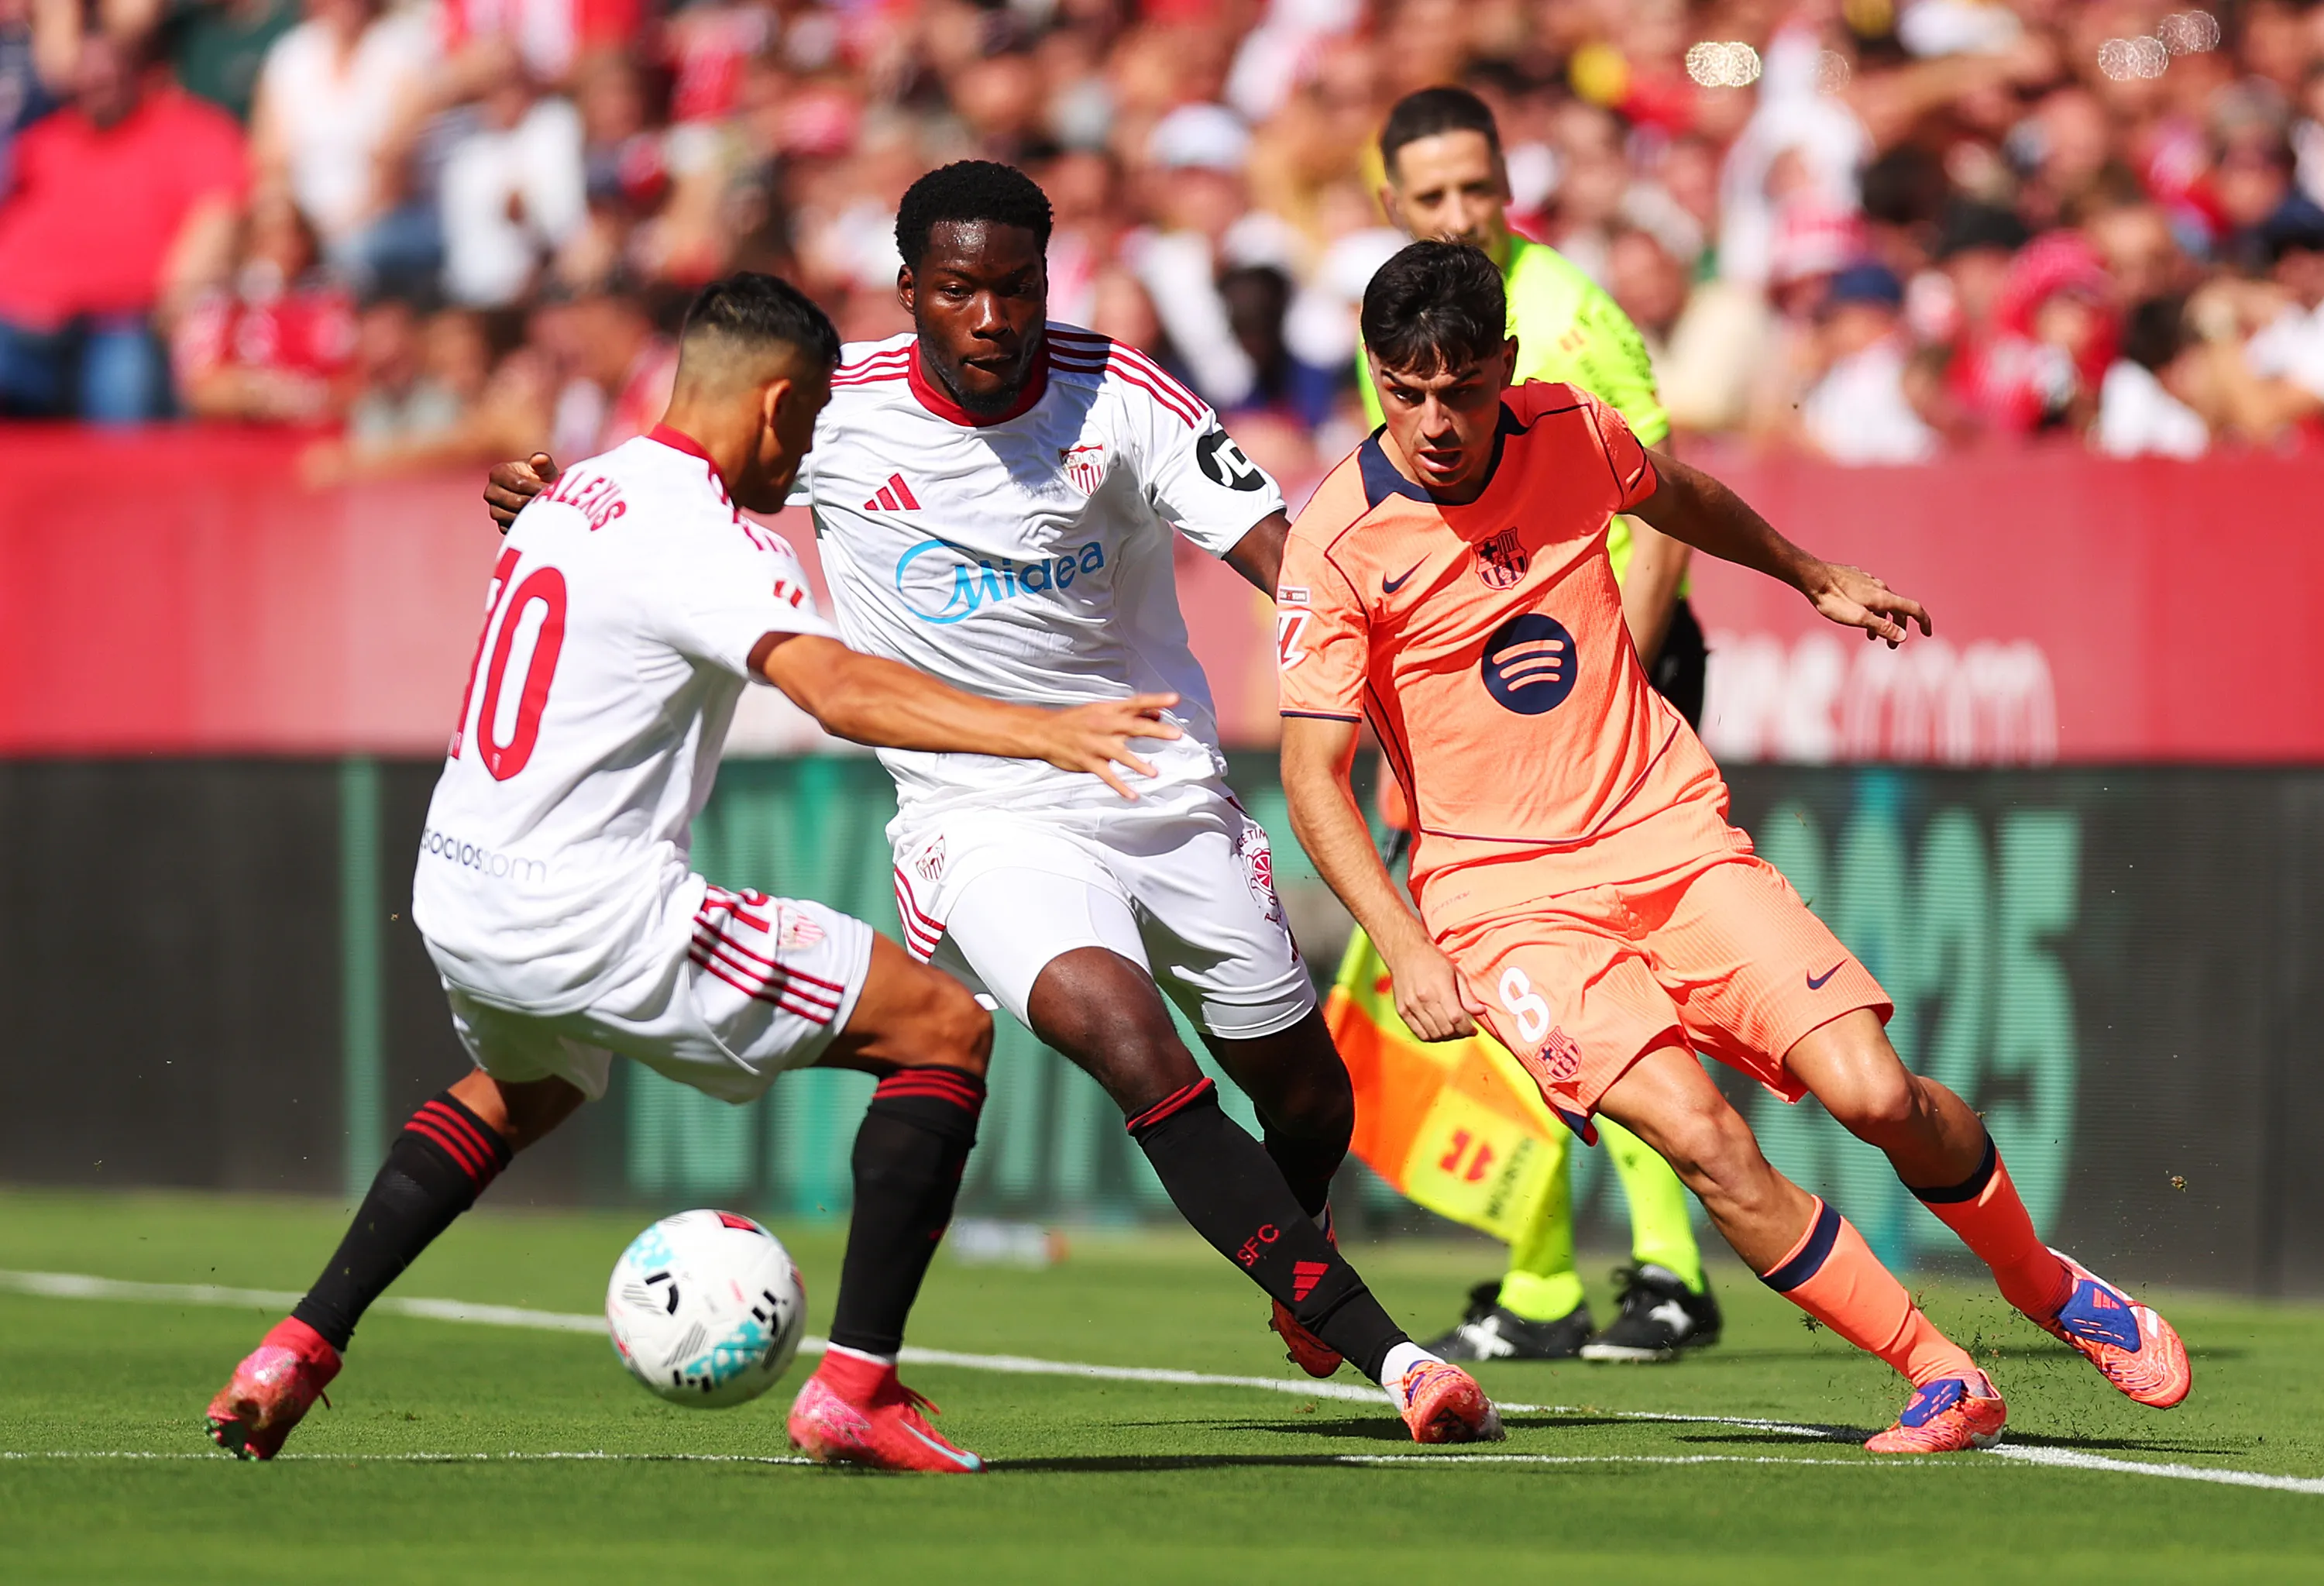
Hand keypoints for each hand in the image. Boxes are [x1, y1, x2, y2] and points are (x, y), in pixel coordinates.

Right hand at [485, 452, 557, 532]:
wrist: (538, 495)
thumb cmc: (540, 478)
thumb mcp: (543, 468)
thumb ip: (543, 462)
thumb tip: (540, 458)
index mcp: (498, 473)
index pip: (518, 484)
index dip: (537, 488)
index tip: (553, 491)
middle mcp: (491, 492)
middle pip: (515, 502)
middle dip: (536, 502)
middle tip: (553, 504)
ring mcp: (494, 510)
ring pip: (512, 517)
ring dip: (532, 516)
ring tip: (548, 512)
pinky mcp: (501, 525)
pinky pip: (513, 529)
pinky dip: (527, 527)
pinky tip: (540, 521)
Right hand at [1029, 693, 1183, 799]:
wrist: (1044, 731)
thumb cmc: (1077, 720)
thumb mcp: (1102, 710)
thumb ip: (1130, 713)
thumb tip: (1157, 714)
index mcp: (1109, 710)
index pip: (1137, 702)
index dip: (1156, 700)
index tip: (1175, 699)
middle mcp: (1104, 725)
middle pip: (1134, 726)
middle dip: (1156, 730)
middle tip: (1177, 734)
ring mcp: (1095, 745)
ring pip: (1120, 754)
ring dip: (1138, 764)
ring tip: (1154, 773)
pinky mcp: (1088, 762)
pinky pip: (1106, 776)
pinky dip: (1119, 787)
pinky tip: (1133, 795)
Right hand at [1382, 932, 1486, 1041]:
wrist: (1405, 952)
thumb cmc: (1433, 961)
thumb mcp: (1456, 973)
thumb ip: (1468, 995)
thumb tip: (1481, 1012)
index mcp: (1439, 989)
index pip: (1457, 1019)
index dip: (1467, 1029)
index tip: (1473, 1029)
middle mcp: (1423, 1000)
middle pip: (1446, 1029)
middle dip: (1459, 1034)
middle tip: (1464, 1030)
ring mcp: (1411, 1007)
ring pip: (1433, 1035)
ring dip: (1446, 1037)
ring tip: (1452, 1031)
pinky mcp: (1402, 1011)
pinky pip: (1419, 1033)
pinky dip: (1431, 1037)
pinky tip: (1438, 1030)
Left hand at [1804, 562, 1931, 647]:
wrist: (1813, 577)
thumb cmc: (1833, 600)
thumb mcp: (1858, 619)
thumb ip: (1882, 627)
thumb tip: (1904, 636)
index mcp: (1884, 597)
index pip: (1913, 609)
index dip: (1924, 621)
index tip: (1927, 634)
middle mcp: (1880, 587)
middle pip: (1897, 609)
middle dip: (1897, 628)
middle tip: (1890, 646)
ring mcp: (1867, 581)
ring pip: (1882, 603)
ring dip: (1881, 621)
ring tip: (1871, 637)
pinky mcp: (1855, 578)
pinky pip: (1870, 595)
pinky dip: (1871, 610)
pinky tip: (1858, 615)